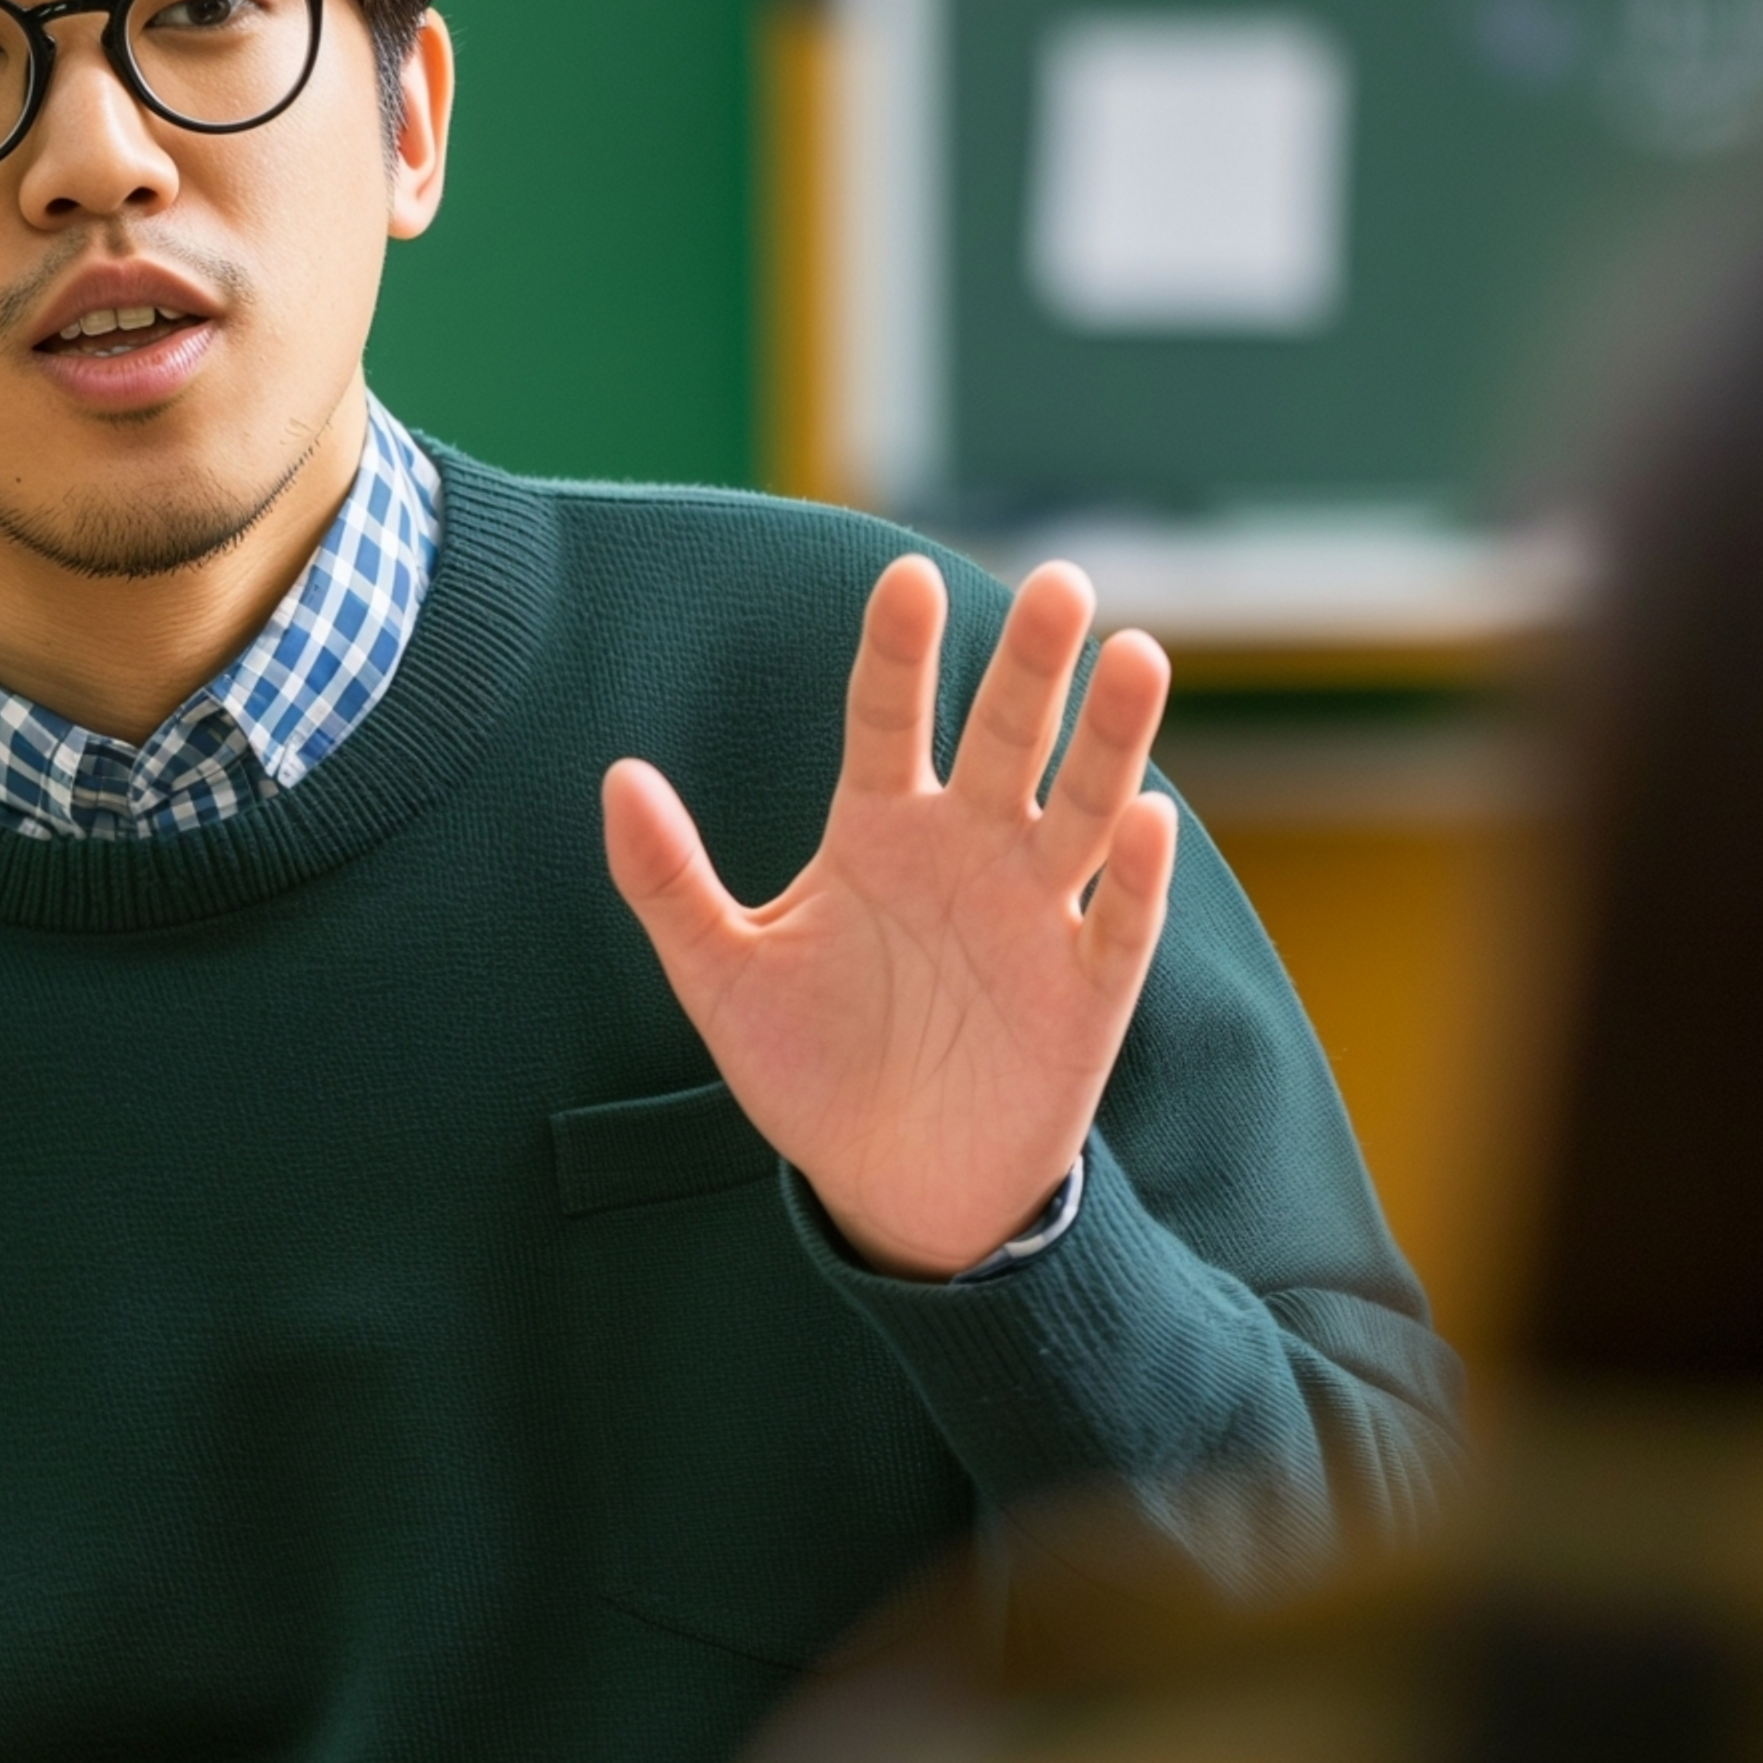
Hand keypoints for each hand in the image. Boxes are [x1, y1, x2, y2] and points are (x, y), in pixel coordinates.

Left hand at [603, 556, 1175, 1277]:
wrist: (888, 1186)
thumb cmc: (809, 1067)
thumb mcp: (720, 974)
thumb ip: (667, 878)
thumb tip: (618, 775)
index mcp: (877, 831)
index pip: (885, 718)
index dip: (898, 652)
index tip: (903, 576)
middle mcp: (966, 851)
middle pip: (1003, 737)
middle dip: (1031, 664)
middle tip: (1059, 583)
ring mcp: (1033, 915)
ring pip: (1079, 806)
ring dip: (1109, 738)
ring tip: (1133, 654)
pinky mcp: (1085, 992)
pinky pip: (1116, 922)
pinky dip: (1134, 874)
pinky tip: (1145, 817)